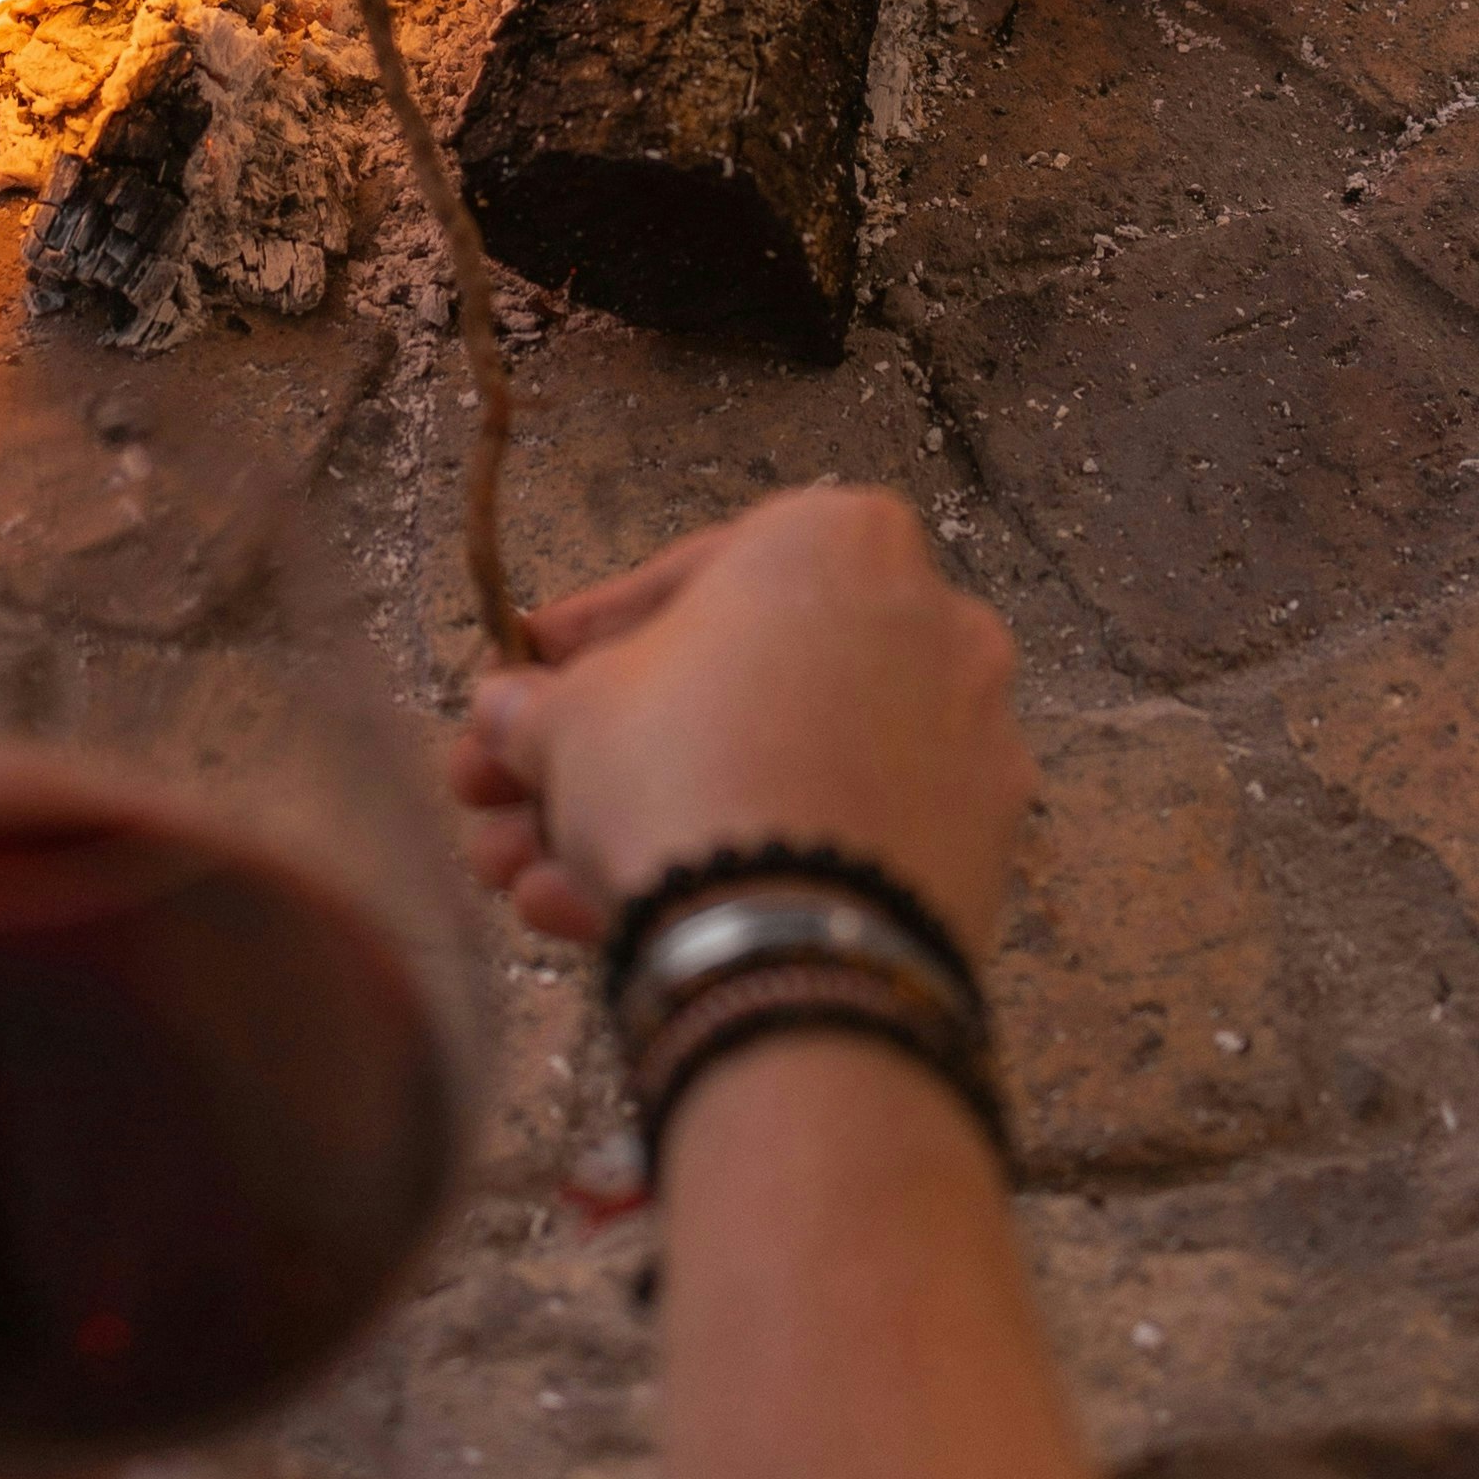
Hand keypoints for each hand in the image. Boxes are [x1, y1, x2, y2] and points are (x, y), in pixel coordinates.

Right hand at [452, 487, 1031, 962]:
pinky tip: (612, 924)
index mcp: (837, 540)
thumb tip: (507, 711)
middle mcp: (928, 618)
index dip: (577, 647)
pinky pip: (832, 836)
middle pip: (727, 691)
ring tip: (527, 889)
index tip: (515, 691)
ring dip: (638, 829)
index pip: (682, 582)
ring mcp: (965, 739)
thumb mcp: (567, 719)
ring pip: (772, 773)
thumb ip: (534, 706)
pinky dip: (735, 870)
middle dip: (595, 759)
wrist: (799, 938)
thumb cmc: (678, 771)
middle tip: (502, 807)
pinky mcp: (976, 846)